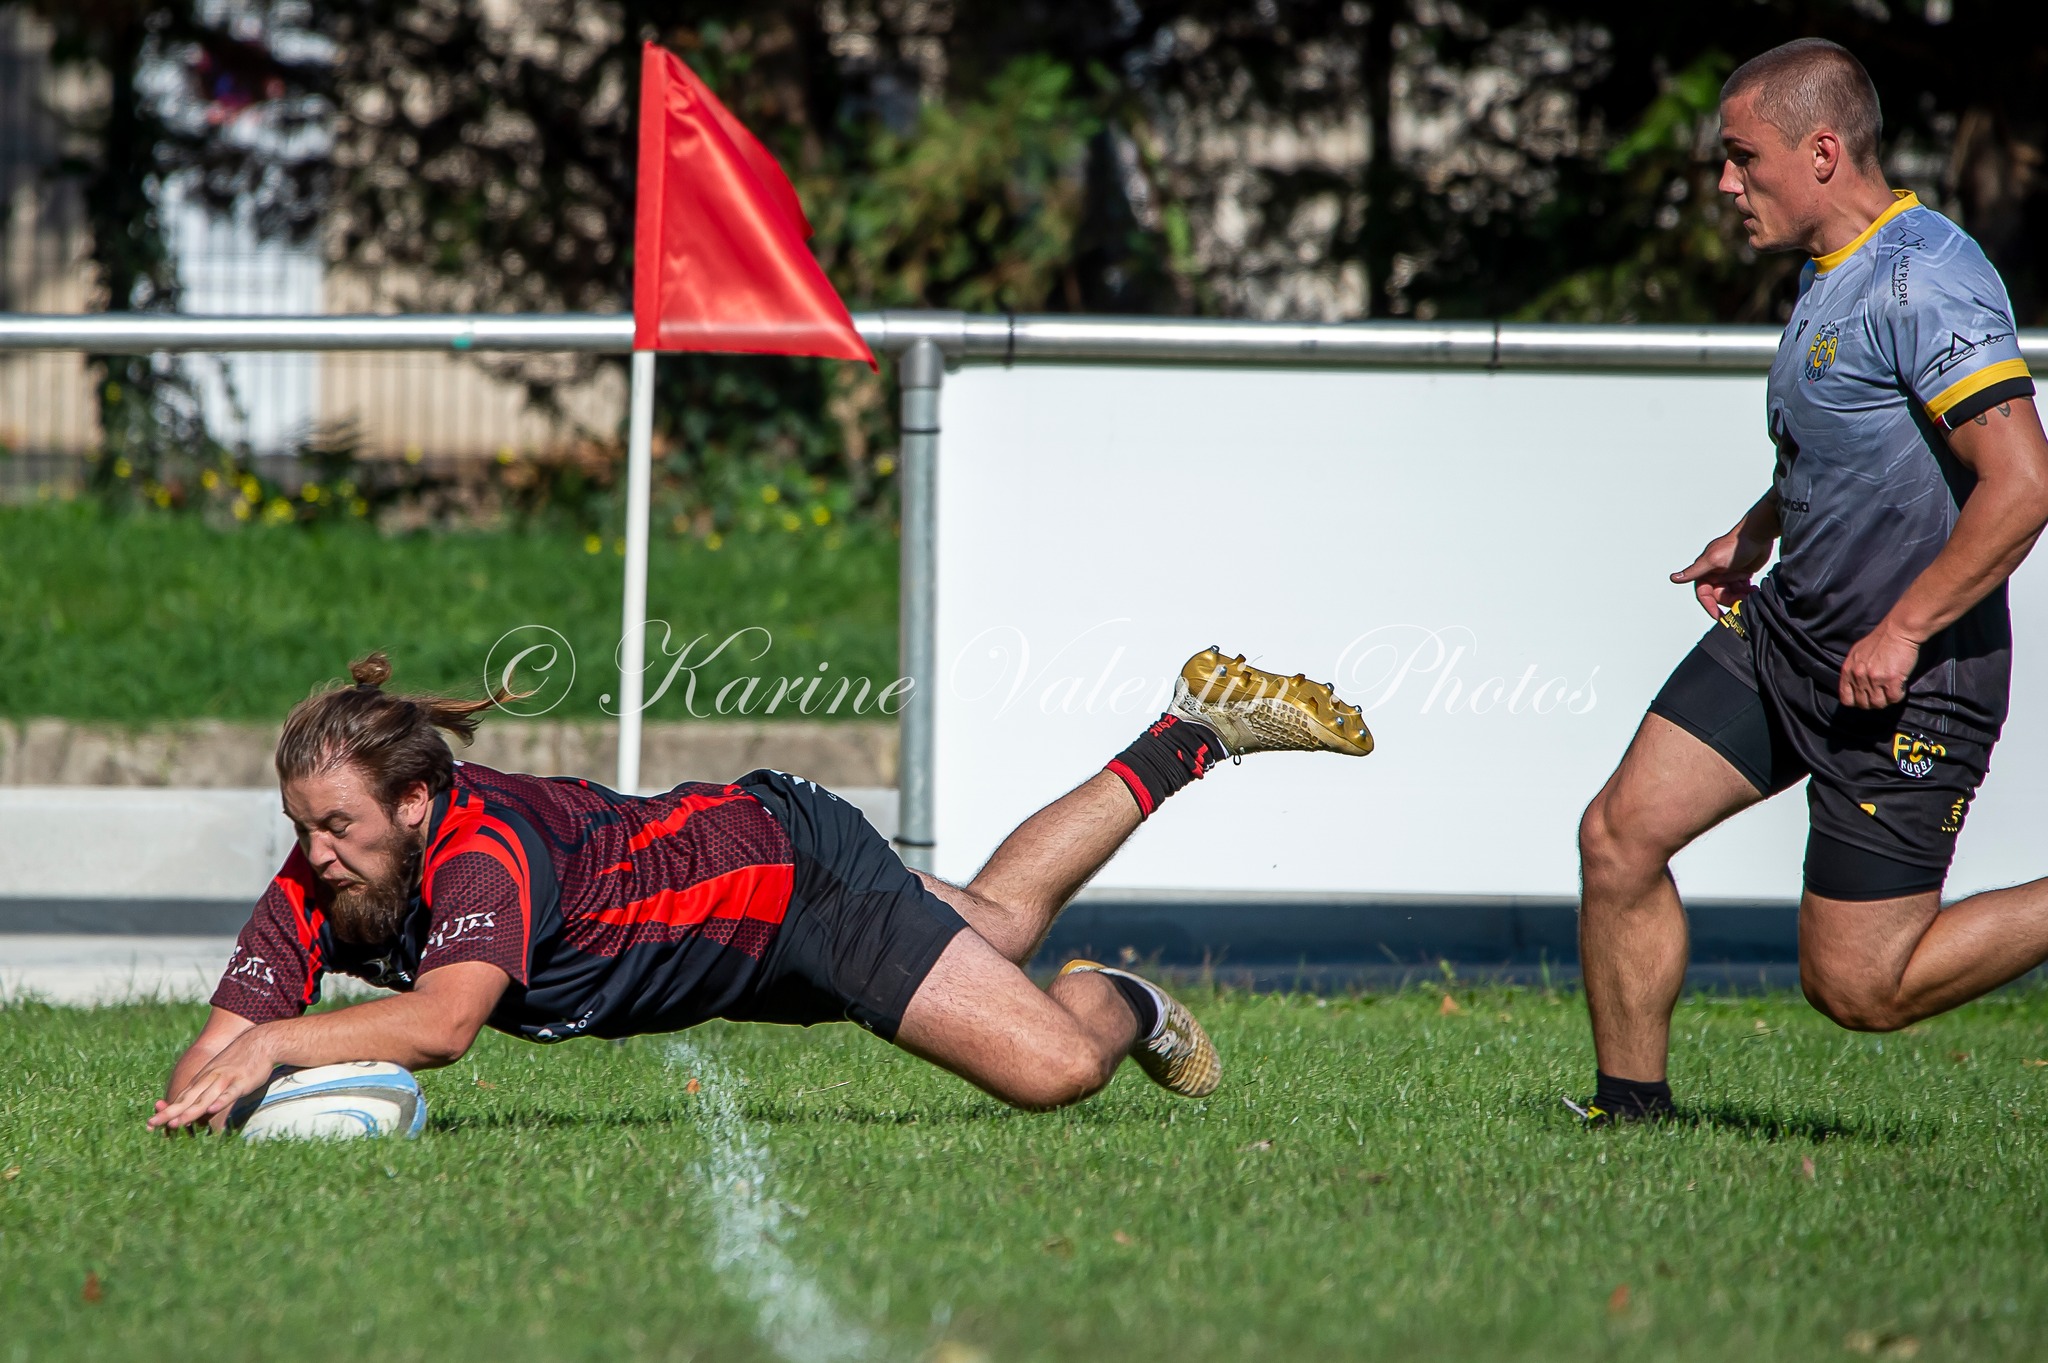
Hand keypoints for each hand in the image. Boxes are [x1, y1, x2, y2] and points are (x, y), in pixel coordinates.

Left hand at [149, 1030, 276, 1133]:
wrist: (261, 1041)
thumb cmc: (241, 1058)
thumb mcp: (219, 1071)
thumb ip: (209, 1087)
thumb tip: (201, 1105)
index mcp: (203, 1079)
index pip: (181, 1097)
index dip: (167, 1110)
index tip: (151, 1122)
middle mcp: (209, 1079)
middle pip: (187, 1099)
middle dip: (169, 1113)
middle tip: (152, 1124)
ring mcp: (225, 1080)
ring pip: (205, 1098)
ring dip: (190, 1111)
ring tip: (176, 1123)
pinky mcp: (241, 1082)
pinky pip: (229, 1093)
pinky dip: (220, 1101)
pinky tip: (212, 1109)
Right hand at [1671, 527, 1772, 618]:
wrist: (1758, 535)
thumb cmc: (1735, 545)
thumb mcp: (1712, 560)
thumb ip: (1694, 571)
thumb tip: (1674, 578)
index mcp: (1705, 572)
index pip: (1704, 594)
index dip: (1710, 606)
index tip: (1719, 616)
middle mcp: (1715, 574)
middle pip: (1720, 596)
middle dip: (1731, 600)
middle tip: (1742, 600)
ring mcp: (1729, 575)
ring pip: (1732, 594)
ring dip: (1741, 596)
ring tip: (1750, 591)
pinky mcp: (1741, 575)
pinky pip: (1742, 590)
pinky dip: (1747, 592)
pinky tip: (1753, 587)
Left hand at [1839, 621, 1919, 708]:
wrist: (1898, 631)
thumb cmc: (1880, 640)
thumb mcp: (1857, 653)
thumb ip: (1853, 670)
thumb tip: (1854, 685)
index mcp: (1848, 670)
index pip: (1846, 698)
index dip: (1856, 702)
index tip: (1865, 698)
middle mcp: (1858, 676)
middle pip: (1863, 704)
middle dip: (1873, 702)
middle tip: (1882, 694)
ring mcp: (1874, 678)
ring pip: (1878, 704)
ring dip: (1886, 700)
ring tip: (1891, 691)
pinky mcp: (1890, 679)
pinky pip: (1894, 698)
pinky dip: (1898, 695)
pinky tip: (1899, 687)